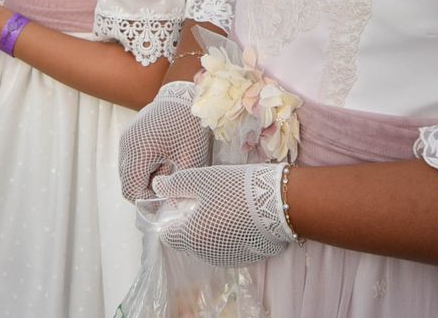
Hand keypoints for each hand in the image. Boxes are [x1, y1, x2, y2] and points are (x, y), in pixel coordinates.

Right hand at [119, 81, 212, 200]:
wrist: (185, 92)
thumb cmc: (189, 124)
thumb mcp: (190, 157)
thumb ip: (180, 184)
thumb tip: (174, 208)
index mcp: (137, 152)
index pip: (131, 191)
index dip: (148, 201)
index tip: (168, 200)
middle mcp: (125, 146)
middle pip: (128, 183)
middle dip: (147, 191)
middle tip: (170, 188)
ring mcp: (126, 140)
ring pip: (129, 172)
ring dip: (146, 178)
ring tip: (169, 170)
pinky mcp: (130, 136)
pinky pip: (132, 160)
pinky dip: (145, 167)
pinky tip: (165, 160)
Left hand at [153, 163, 294, 266]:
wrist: (280, 203)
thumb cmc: (236, 188)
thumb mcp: (202, 179)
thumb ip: (175, 184)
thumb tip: (157, 186)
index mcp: (191, 237)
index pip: (167, 235)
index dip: (171, 217)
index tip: (183, 202)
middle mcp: (206, 255)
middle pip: (188, 240)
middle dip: (192, 223)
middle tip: (207, 199)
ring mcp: (228, 259)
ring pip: (209, 244)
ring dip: (211, 230)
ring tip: (226, 206)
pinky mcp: (247, 258)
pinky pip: (228, 248)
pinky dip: (229, 236)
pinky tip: (240, 218)